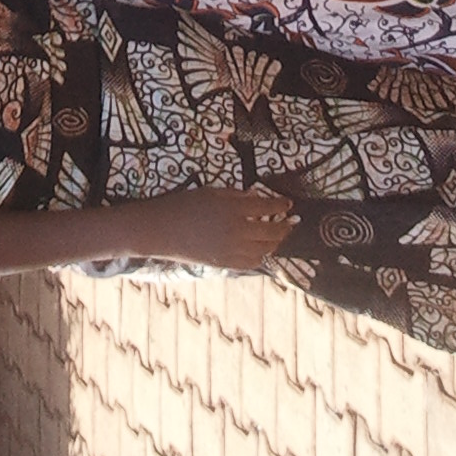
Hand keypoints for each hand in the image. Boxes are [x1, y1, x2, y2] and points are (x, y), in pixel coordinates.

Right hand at [135, 187, 297, 270]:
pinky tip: (263, 249)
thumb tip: (255, 198)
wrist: (161, 230)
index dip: (280, 205)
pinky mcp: (225, 263)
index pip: (266, 208)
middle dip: (285, 226)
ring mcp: (232, 249)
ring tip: (281, 235)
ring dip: (276, 241)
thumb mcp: (210, 191)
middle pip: (270, 230)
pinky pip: (251, 262)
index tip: (289, 203)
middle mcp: (237, 230)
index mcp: (233, 208)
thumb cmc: (184, 204)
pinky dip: (261, 255)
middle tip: (294, 221)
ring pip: (264, 249)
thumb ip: (235, 195)